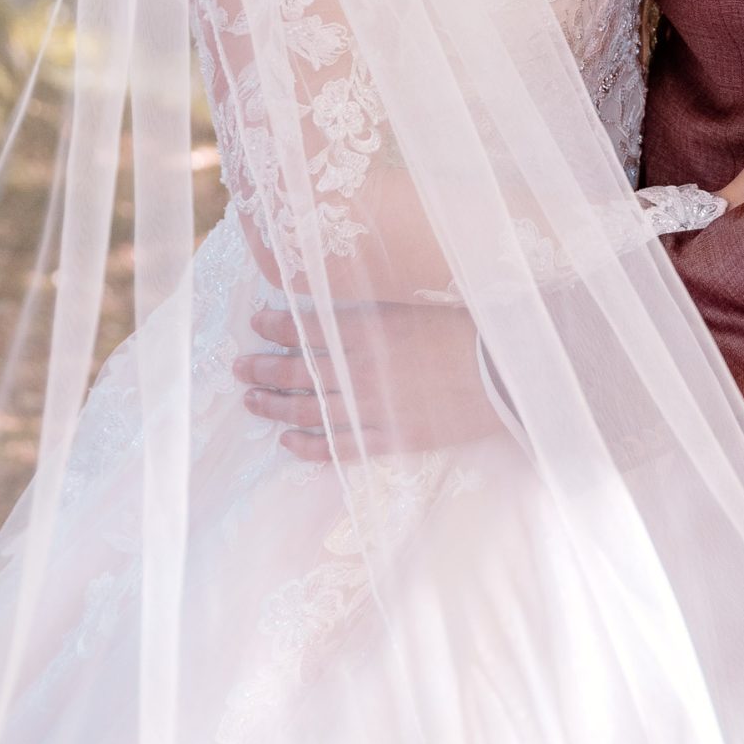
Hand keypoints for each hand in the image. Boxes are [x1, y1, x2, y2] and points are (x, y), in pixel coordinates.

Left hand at [233, 294, 506, 463]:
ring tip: (251, 402)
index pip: (305, 328)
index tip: (255, 322)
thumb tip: (343, 297)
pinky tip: (287, 444)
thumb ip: (376, 306)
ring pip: (308, 410)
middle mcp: (361, 370)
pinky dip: (308, 447)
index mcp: (368, 331)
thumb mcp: (417, 303)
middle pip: (297, 371)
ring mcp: (372, 408)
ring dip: (275, 406)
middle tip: (238, 368)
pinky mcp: (389, 437)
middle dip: (262, 368)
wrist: (505, 373)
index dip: (275, 326)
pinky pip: (338, 445)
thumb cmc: (468, 328)